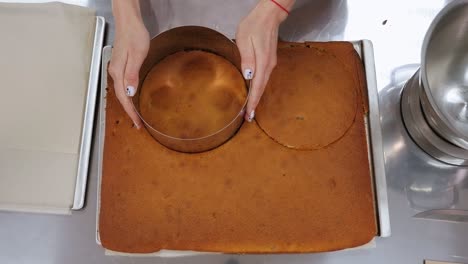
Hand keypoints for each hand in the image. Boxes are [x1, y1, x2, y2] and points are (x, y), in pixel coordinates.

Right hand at [109, 0, 149, 128]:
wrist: (128, 22)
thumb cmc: (134, 35)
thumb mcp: (137, 55)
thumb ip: (132, 74)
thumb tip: (130, 92)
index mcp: (118, 72)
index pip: (124, 98)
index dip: (130, 112)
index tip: (137, 123)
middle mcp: (115, 72)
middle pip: (121, 97)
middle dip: (129, 112)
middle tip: (138, 124)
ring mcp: (117, 69)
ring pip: (121, 92)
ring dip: (128, 105)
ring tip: (135, 116)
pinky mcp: (121, 66)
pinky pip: (123, 86)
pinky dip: (128, 96)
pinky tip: (133, 98)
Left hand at [236, 0, 293, 121]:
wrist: (268, 15)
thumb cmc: (254, 25)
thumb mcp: (244, 39)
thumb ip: (246, 58)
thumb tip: (248, 75)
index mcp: (262, 62)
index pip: (257, 86)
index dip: (252, 101)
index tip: (249, 114)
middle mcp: (268, 65)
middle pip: (261, 88)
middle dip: (255, 103)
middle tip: (248, 117)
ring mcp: (270, 63)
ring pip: (263, 84)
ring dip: (256, 96)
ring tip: (250, 108)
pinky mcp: (269, 60)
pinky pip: (264, 78)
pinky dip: (258, 87)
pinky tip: (254, 91)